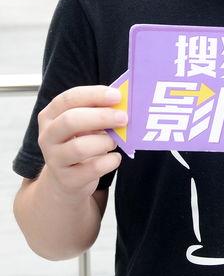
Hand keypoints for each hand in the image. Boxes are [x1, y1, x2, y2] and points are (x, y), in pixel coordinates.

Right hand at [37, 85, 124, 200]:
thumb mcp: (83, 124)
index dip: (94, 95)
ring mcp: (54, 159)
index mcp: (50, 115)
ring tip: (114, 141)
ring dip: (104, 141)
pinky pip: (92, 169)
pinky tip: (115, 158)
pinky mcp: (67, 180)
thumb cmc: (79, 142)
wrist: (66, 180)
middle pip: (70, 121)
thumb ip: (98, 112)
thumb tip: (122, 105)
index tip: (117, 96)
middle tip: (123, 117)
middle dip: (101, 117)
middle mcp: (48, 136)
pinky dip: (109, 161)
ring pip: (79, 147)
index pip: (68, 99)